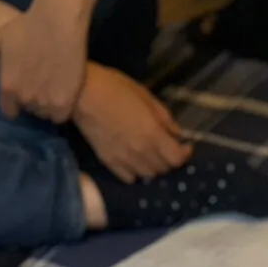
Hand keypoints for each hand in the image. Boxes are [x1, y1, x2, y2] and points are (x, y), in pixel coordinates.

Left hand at [0, 4, 87, 121]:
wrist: (59, 22)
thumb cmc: (28, 27)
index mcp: (8, 86)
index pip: (8, 111)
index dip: (13, 104)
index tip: (20, 93)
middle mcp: (25, 98)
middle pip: (28, 110)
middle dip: (30, 100)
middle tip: (38, 82)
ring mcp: (46, 102)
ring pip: (44, 114)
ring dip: (45, 105)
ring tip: (50, 86)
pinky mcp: (64, 103)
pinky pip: (59, 116)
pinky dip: (60, 109)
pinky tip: (62, 93)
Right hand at [73, 65, 191, 181]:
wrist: (82, 93)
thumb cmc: (115, 87)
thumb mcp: (146, 96)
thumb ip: (164, 118)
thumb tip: (178, 134)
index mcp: (153, 134)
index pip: (177, 158)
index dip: (185, 154)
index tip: (185, 146)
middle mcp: (141, 152)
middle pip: (164, 169)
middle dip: (170, 160)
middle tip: (168, 149)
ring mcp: (125, 160)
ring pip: (148, 175)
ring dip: (154, 167)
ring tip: (152, 156)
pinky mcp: (110, 162)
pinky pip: (129, 178)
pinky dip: (136, 173)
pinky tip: (135, 162)